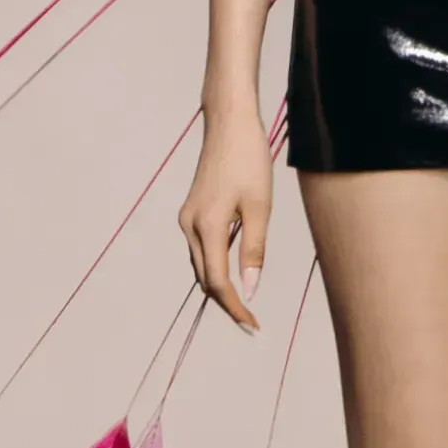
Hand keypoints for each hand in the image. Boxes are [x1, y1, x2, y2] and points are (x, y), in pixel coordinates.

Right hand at [178, 106, 270, 332]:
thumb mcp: (259, 207)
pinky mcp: (192, 208)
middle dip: (226, 302)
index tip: (253, 326)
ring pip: (200, 264)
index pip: (217, 283)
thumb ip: (253, 251)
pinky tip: (231, 270)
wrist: (229, 121)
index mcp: (207, 226)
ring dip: (218, 286)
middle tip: (251, 321)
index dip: (235, 308)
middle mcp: (190, 224)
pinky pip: (200, 248)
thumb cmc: (249, 159)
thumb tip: (249, 290)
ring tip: (244, 302)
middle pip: (204, 278)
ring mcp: (188, 215)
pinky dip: (213, 266)